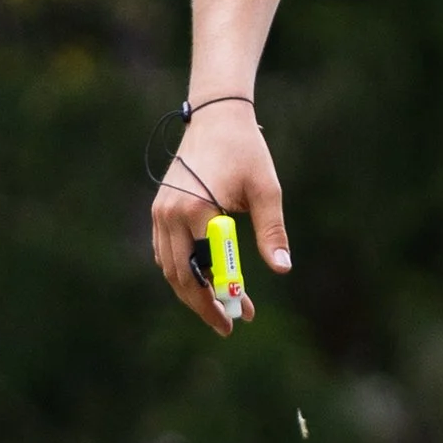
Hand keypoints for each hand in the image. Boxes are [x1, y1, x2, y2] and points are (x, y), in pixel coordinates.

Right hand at [150, 102, 290, 333]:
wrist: (217, 117)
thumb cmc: (246, 151)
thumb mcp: (266, 190)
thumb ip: (272, 231)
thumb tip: (282, 268)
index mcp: (195, 210)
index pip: (206, 269)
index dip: (223, 296)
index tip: (242, 316)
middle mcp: (169, 215)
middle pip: (181, 276)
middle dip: (204, 304)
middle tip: (228, 324)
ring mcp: (160, 213)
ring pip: (170, 268)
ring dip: (193, 292)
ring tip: (220, 308)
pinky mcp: (159, 211)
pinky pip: (166, 253)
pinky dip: (182, 272)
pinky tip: (205, 282)